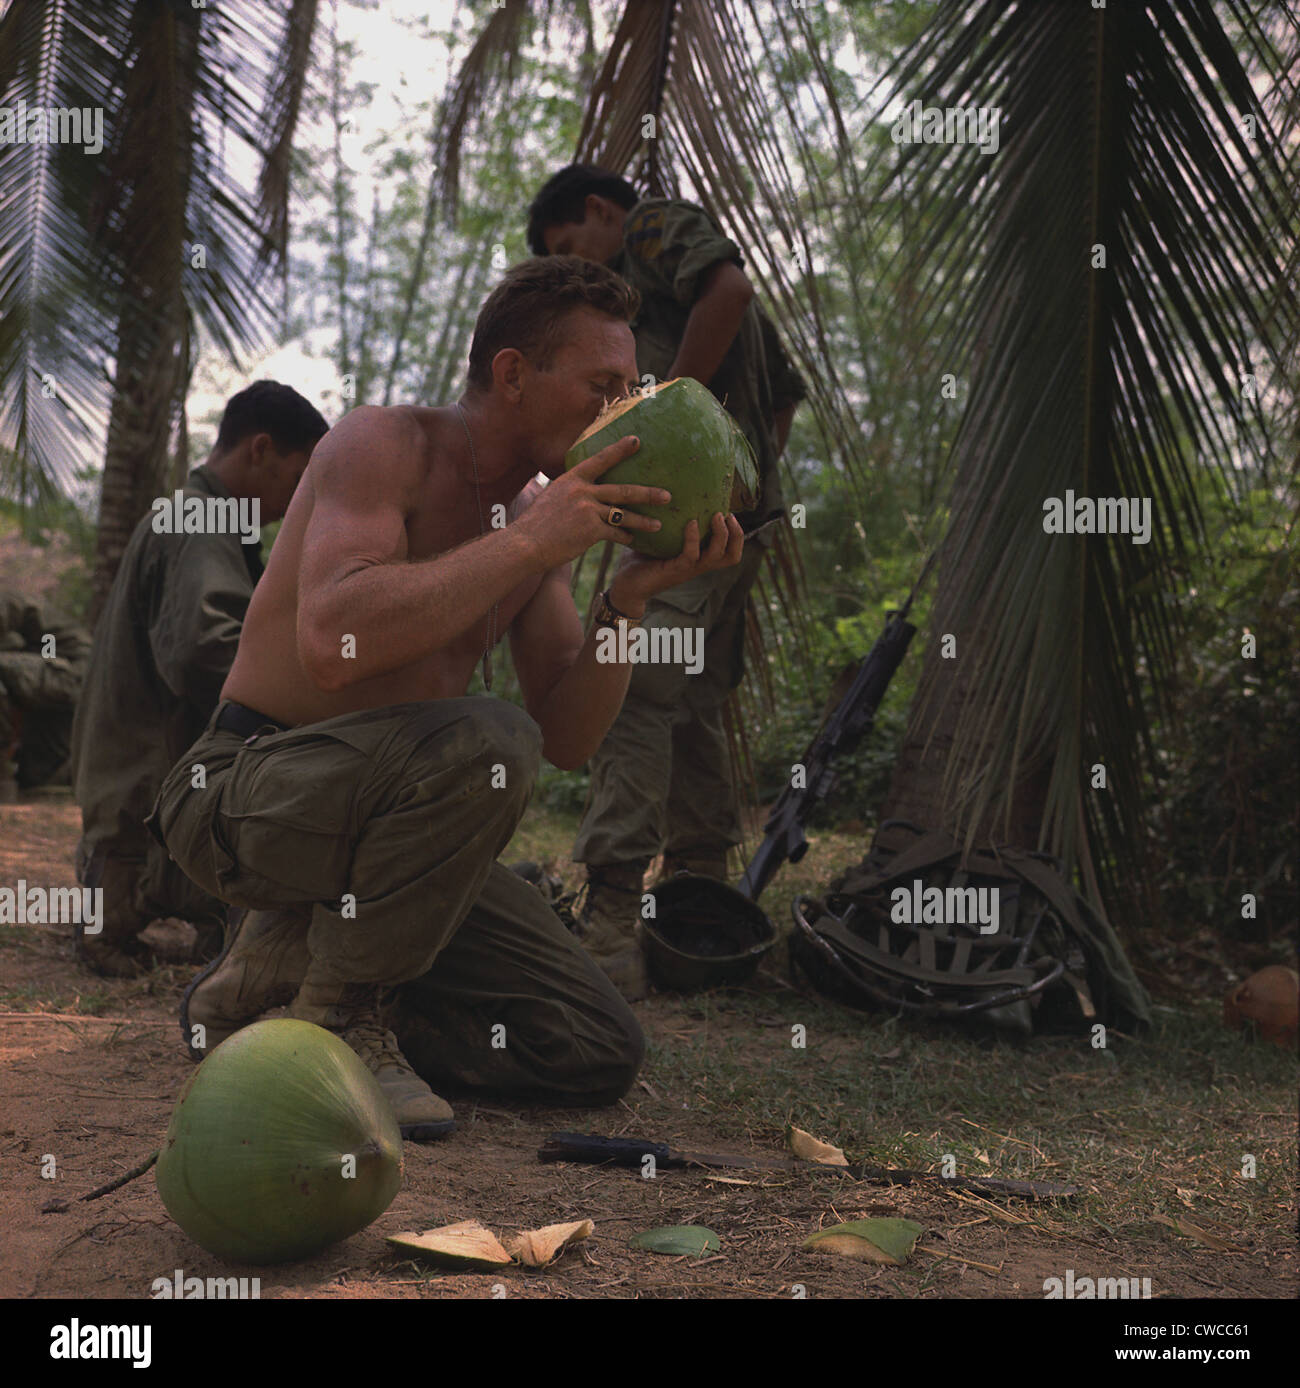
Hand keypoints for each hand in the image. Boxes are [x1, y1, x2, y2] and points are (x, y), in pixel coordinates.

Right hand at [513, 436, 670, 568]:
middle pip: (622, 490)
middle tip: (667, 495)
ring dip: (643, 520)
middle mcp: (582, 491)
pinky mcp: (591, 530)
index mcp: (571, 479)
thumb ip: (570, 492)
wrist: (525, 544)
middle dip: (647, 493)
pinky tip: (632, 540)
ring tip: (659, 524)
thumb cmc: (535, 524)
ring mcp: (588, 510)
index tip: (637, 441)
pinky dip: (625, 537)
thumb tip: (582, 490)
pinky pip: (615, 533)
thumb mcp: (550, 497)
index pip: (600, 460)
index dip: (619, 450)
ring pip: (624, 514)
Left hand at [610, 512, 745, 612]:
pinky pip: (691, 555)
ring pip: (717, 556)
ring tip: (715, 515)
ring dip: (721, 534)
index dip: (737, 535)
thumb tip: (668, 491)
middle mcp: (698, 565)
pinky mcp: (674, 571)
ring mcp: (688, 569)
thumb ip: (670, 521)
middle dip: (736, 534)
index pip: (730, 552)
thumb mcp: (661, 538)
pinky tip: (690, 522)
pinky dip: (693, 538)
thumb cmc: (641, 559)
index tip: (729, 514)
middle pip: (732, 556)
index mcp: (699, 558)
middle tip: (727, 515)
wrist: (625, 585)